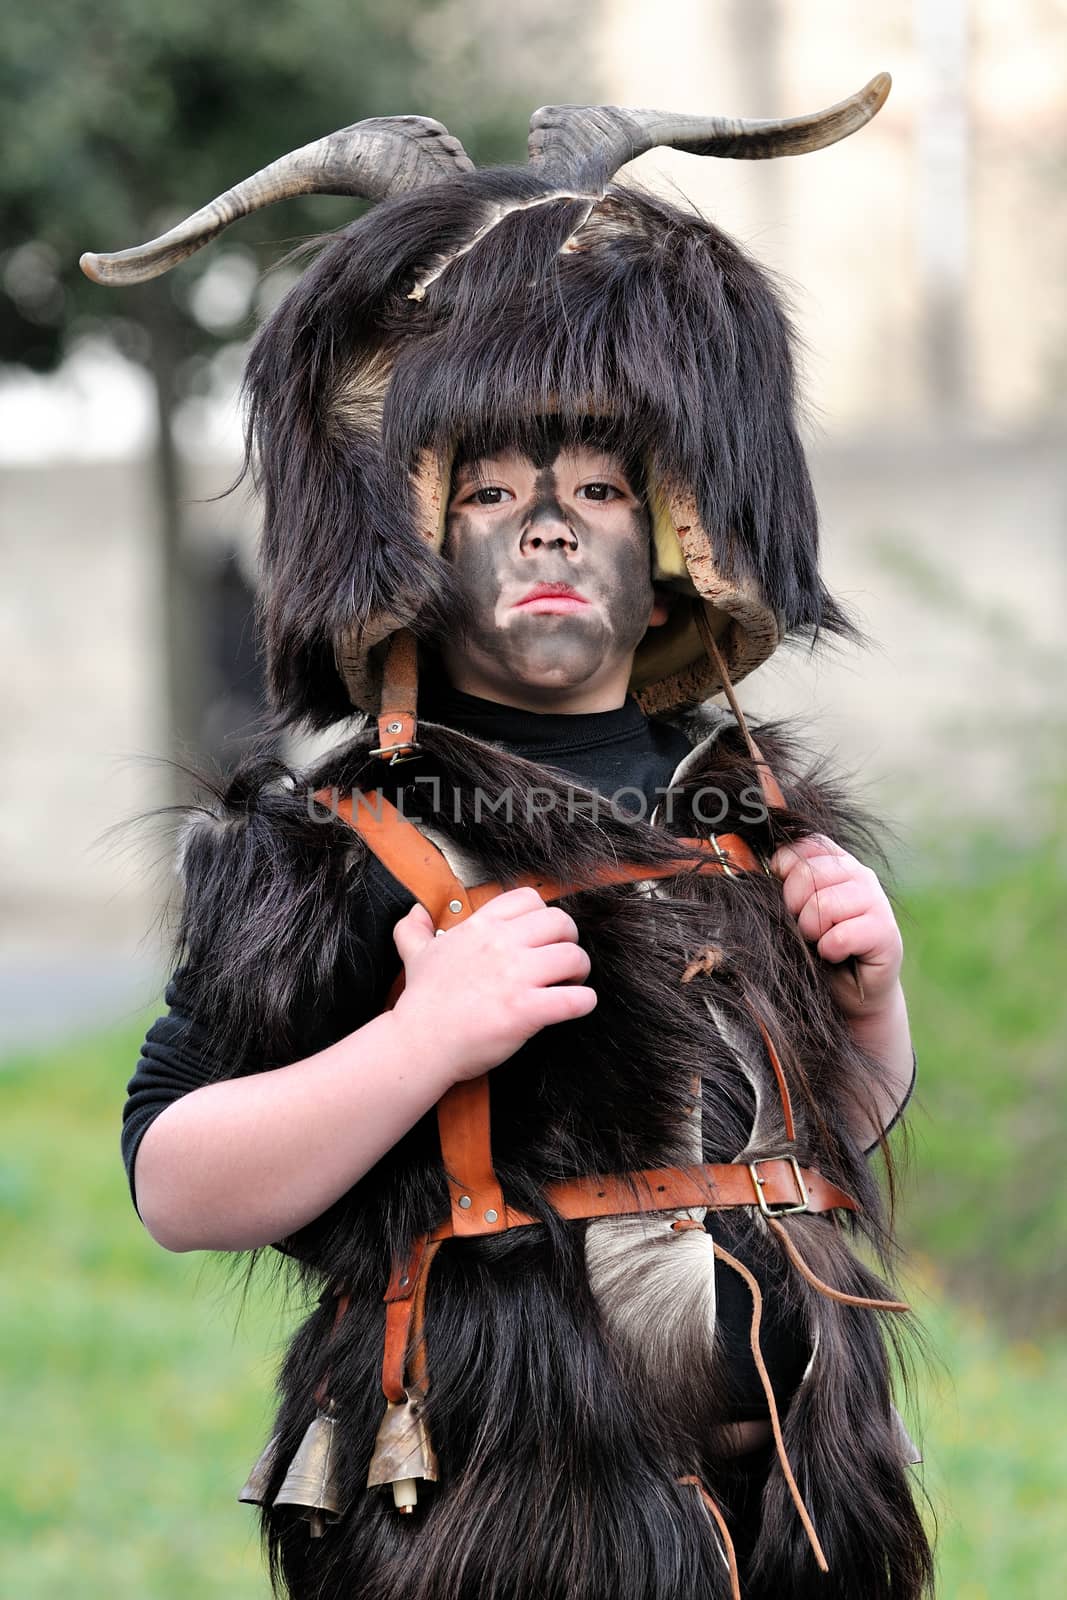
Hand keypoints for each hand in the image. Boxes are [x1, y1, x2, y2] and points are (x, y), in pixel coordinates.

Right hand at [390, 887, 596, 1083]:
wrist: (420, 1043)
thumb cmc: (422, 1001)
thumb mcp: (415, 955)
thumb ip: (414, 930)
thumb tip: (414, 912)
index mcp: (481, 927)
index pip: (529, 899)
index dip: (543, 915)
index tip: (542, 937)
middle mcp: (501, 944)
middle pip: (560, 923)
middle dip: (569, 940)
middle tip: (563, 962)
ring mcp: (515, 976)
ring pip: (573, 957)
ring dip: (580, 971)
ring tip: (570, 984)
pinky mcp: (526, 1009)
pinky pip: (575, 999)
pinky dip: (584, 1002)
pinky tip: (576, 1006)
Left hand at [769, 834, 903, 1017]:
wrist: (851, 993)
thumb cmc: (816, 948)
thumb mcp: (793, 911)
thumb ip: (781, 883)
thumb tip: (754, 860)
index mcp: (835, 862)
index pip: (803, 845)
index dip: (784, 869)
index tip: (786, 898)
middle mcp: (859, 873)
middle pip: (809, 873)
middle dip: (794, 906)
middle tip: (805, 928)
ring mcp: (876, 900)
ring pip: (825, 904)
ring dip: (812, 931)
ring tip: (821, 942)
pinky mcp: (886, 932)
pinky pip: (841, 935)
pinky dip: (830, 950)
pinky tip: (836, 955)